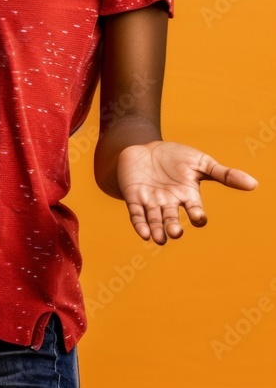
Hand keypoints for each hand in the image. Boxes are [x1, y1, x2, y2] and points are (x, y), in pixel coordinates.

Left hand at [116, 139, 258, 243]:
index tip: (198, 216)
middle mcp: (170, 203)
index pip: (194, 211)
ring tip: (160, 239)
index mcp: (188, 196)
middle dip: (174, 227)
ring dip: (157, 231)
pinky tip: (144, 233)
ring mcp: (152, 201)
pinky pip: (136, 214)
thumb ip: (224, 174)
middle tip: (175, 232)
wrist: (145, 147)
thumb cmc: (176, 157)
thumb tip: (254, 183)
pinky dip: (140, 224)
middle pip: (172, 220)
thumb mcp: (201, 162)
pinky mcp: (134, 197)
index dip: (197, 216)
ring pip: (155, 221)